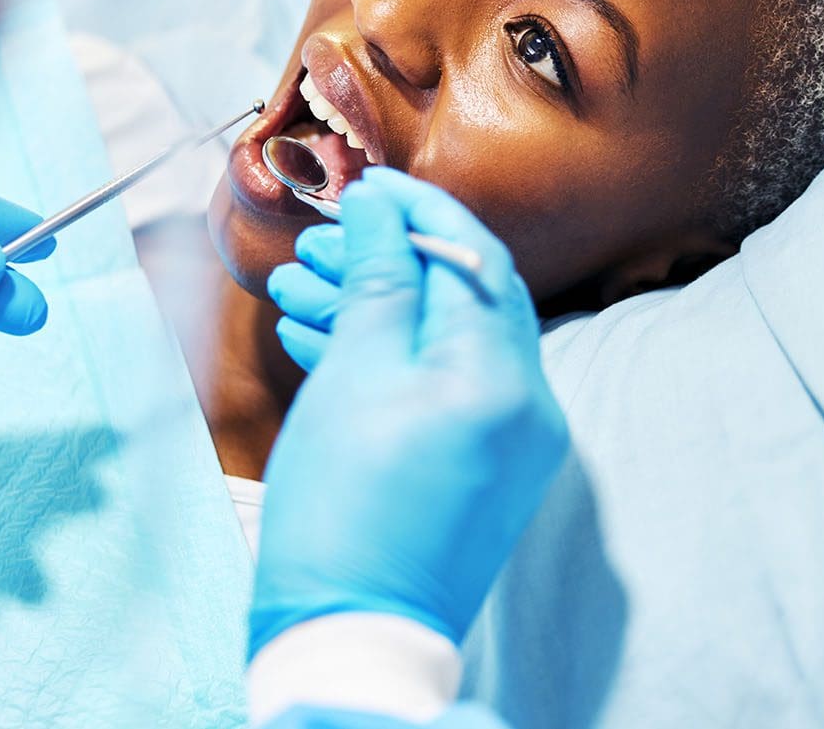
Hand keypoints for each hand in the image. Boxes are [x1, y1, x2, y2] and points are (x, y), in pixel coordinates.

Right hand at [253, 168, 567, 656]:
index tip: (366, 185)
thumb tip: (382, 206)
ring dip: (375, 311)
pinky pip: (440, 396)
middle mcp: (527, 408)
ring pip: (442, 348)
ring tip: (296, 289)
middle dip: (386, 262)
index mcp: (506, 378)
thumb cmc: (344, 512)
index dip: (419, 212)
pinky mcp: (479, 474)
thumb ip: (380, 279)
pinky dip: (387, 364)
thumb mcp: (356, 376)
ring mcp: (508, 446)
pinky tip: (319, 341)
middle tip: (314, 245)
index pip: (476, 260)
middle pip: (460, 301)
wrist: (351, 639)